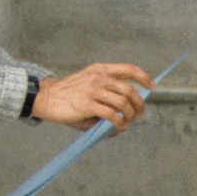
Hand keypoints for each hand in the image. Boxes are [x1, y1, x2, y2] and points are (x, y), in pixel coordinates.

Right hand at [31, 63, 155, 132]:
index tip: (151, 86)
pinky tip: (118, 126)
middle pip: (129, 89)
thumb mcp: (87, 86)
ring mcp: (92, 90)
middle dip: (139, 103)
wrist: (45, 98)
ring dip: (130, 115)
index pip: (128, 69)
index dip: (143, 77)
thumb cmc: (67, 95)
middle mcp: (98, 77)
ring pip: (122, 102)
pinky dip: (119, 122)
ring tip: (128, 122)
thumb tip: (123, 114)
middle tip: (140, 113)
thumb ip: (105, 96)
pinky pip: (111, 114)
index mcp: (99, 70)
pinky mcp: (87, 104)